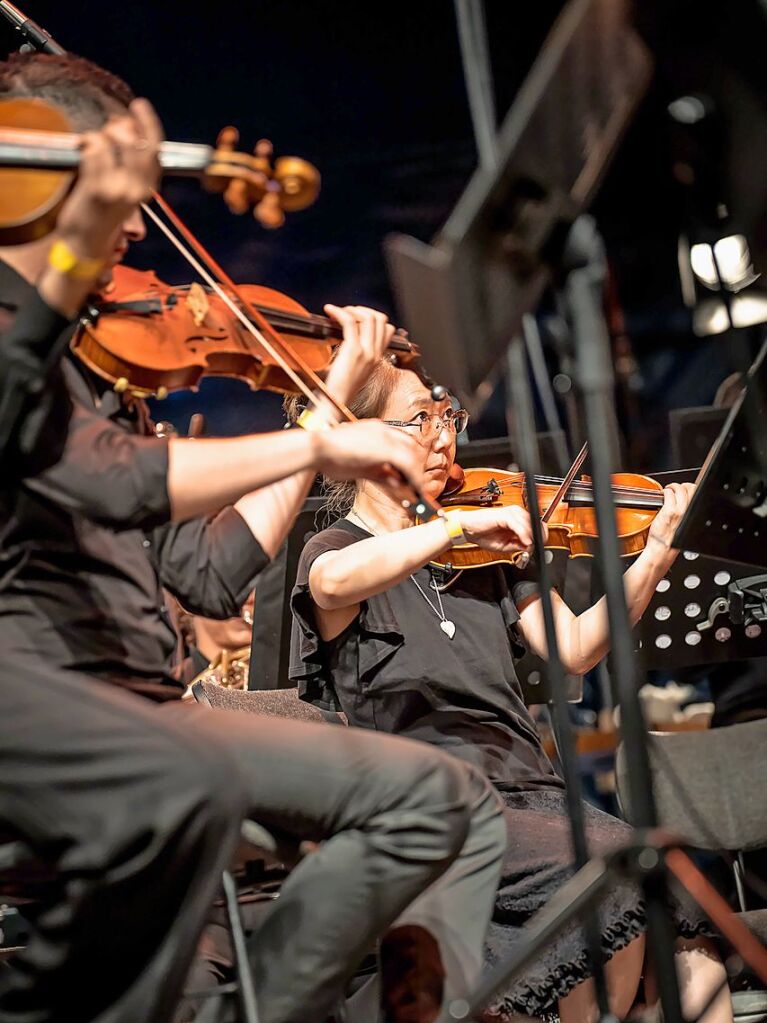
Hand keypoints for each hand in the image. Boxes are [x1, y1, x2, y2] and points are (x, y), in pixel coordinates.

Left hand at [55, 98, 162, 258]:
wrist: (86, 245)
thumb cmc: (101, 216)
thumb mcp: (124, 191)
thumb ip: (130, 164)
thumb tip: (128, 127)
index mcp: (146, 189)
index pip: (156, 150)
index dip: (149, 124)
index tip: (140, 106)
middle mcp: (137, 189)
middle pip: (139, 143)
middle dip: (126, 124)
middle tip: (112, 122)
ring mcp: (118, 189)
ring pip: (113, 141)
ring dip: (99, 135)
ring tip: (91, 143)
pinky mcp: (97, 188)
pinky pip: (94, 150)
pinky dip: (85, 143)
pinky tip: (80, 148)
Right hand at [313, 419, 422, 488]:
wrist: (317, 448)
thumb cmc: (327, 455)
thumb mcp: (357, 466)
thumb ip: (377, 473)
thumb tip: (393, 482)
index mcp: (374, 429)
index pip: (399, 443)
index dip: (406, 460)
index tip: (407, 475)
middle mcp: (382, 429)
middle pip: (410, 447)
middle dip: (415, 466)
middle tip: (416, 484)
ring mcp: (385, 437)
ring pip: (412, 455)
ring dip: (416, 474)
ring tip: (417, 491)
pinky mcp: (386, 448)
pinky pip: (409, 464)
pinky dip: (414, 478)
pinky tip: (414, 490)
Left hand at [321, 304, 394, 407]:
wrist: (335, 403)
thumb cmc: (338, 391)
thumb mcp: (354, 371)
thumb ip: (357, 356)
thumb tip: (349, 337)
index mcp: (377, 358)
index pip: (387, 329)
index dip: (373, 318)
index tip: (356, 318)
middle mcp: (375, 353)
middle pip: (379, 318)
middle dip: (362, 309)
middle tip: (347, 312)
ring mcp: (366, 351)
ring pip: (367, 317)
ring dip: (351, 309)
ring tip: (338, 312)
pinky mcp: (353, 350)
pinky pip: (349, 321)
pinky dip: (338, 312)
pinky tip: (330, 311)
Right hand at [458, 506, 542, 553]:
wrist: (468, 529)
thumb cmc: (483, 534)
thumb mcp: (505, 545)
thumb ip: (518, 545)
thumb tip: (531, 547)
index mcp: (518, 518)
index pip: (537, 525)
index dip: (540, 537)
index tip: (537, 547)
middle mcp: (517, 512)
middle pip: (537, 524)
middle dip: (537, 538)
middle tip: (532, 549)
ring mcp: (512, 512)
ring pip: (530, 525)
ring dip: (531, 538)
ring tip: (527, 548)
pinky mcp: (506, 515)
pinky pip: (520, 526)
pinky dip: (524, 536)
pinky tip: (525, 543)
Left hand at [648, 482, 695, 550]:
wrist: (663, 549)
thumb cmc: (672, 540)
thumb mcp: (685, 525)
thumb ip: (687, 513)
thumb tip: (685, 503)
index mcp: (694, 514)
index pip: (698, 493)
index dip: (691, 488)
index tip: (685, 489)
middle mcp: (689, 512)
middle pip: (690, 488)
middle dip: (682, 486)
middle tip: (675, 489)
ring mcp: (679, 511)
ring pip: (680, 489)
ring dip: (673, 487)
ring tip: (669, 490)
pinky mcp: (668, 511)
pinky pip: (668, 494)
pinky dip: (666, 491)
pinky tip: (663, 495)